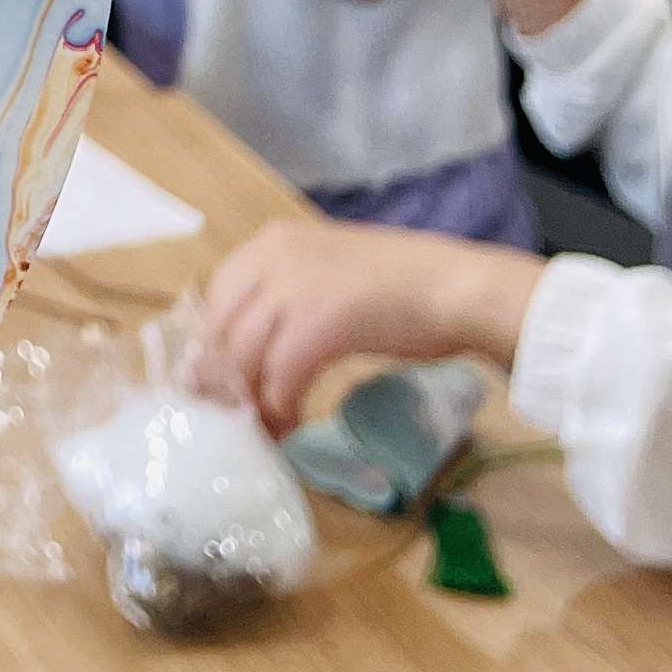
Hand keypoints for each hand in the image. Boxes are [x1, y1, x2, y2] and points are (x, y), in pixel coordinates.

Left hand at [199, 216, 541, 434]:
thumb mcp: (327, 275)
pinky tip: (293, 424)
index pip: (215, 298)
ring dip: (250, 404)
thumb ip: (285, 299)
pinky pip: (279, 377)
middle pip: (221, 331)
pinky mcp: (321, 322)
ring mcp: (295, 286)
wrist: (458, 288)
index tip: (220, 386)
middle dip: (223, 383)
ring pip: (243, 357)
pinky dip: (280, 408)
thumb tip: (249, 350)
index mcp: (272, 242)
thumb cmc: (403, 287)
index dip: (213, 349)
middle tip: (235, 420)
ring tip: (267, 430)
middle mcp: (274, 256)